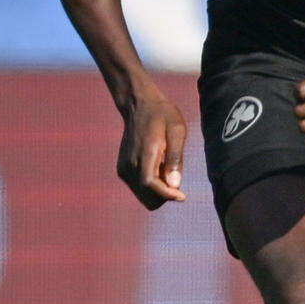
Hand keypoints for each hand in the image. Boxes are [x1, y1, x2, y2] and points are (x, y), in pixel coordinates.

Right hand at [116, 84, 189, 209]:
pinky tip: (157, 167)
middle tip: (175, 173)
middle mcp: (129, 164)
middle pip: (147, 197)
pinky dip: (151, 186)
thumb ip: (176, 158)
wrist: (139, 106)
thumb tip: (175, 184)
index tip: (183, 196)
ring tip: (165, 167)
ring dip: (159, 190)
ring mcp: (123, 168)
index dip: (168, 195)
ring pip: (144, 197)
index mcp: (144, 153)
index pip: (150, 185)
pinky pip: (139, 189)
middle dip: (165, 194)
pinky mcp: (122, 169)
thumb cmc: (162, 116)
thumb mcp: (177, 130)